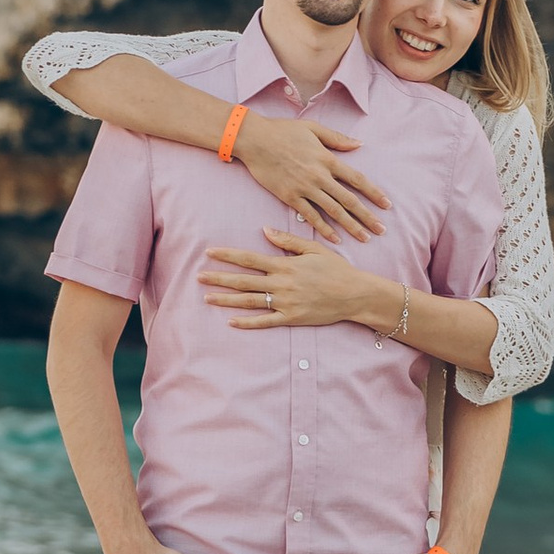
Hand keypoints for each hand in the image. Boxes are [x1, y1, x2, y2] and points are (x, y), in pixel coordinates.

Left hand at [199, 228, 372, 331]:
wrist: (355, 294)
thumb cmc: (336, 269)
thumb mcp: (313, 249)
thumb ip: (288, 241)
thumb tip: (264, 230)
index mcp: (285, 265)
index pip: (249, 258)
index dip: (228, 256)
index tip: (210, 253)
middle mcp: (281, 283)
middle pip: (243, 281)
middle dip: (219, 278)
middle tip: (199, 276)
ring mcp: (285, 302)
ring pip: (250, 301)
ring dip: (227, 300)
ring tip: (207, 297)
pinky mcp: (292, 318)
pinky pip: (265, 322)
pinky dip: (248, 322)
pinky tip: (231, 321)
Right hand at [229, 111, 388, 242]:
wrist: (254, 139)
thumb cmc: (282, 130)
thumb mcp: (313, 128)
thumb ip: (337, 138)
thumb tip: (359, 144)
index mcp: (327, 159)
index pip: (357, 180)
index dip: (374, 193)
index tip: (387, 205)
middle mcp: (319, 176)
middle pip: (349, 200)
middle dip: (367, 216)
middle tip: (382, 230)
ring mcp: (305, 188)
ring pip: (333, 211)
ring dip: (351, 226)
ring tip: (365, 238)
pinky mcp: (290, 197)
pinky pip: (311, 216)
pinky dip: (325, 228)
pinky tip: (336, 239)